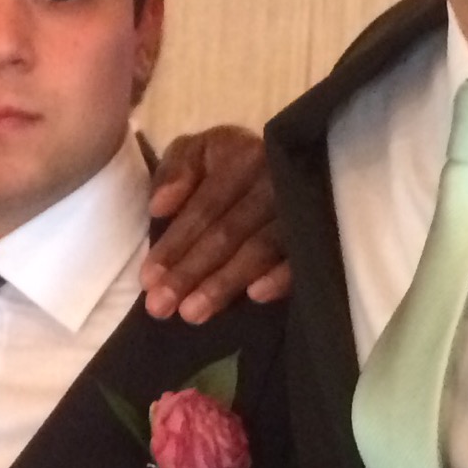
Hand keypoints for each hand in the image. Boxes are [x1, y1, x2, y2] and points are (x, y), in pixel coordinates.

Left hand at [145, 128, 288, 317]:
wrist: (283, 164)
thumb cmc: (227, 164)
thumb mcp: (196, 153)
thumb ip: (174, 170)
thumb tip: (160, 207)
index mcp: (241, 155)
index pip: (205, 207)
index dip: (175, 243)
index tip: (148, 279)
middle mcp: (274, 178)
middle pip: (228, 231)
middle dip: (191, 272)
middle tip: (162, 307)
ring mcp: (300, 206)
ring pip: (260, 248)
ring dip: (225, 283)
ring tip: (193, 314)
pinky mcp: (319, 232)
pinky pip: (301, 258)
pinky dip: (281, 277)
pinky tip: (256, 296)